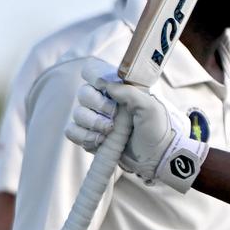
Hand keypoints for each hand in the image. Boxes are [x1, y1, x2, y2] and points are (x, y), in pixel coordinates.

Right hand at [65, 58, 208, 192]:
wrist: (155, 157)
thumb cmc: (156, 129)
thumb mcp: (150, 107)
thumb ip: (130, 92)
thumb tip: (107, 85)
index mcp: (118, 88)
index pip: (94, 71)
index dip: (94, 76)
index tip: (104, 87)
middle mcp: (104, 101)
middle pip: (83, 93)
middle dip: (97, 105)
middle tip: (113, 115)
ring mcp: (95, 119)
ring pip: (78, 113)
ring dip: (92, 123)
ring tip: (109, 132)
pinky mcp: (89, 136)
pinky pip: (72, 131)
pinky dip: (83, 136)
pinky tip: (99, 141)